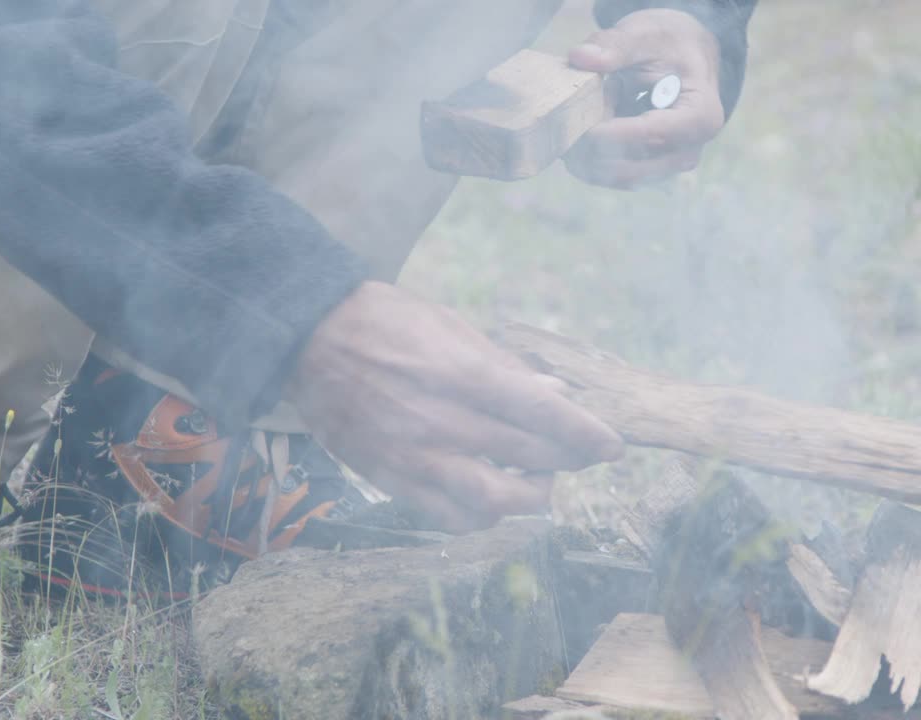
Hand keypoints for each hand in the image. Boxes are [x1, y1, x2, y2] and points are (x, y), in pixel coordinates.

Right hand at [287, 282, 624, 531]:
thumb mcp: (450, 326)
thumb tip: (552, 390)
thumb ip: (502, 366)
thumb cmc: (385, 321)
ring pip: (495, 501)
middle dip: (568, 460)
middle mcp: (442, 420)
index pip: (541, 412)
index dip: (585, 433)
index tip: (612, 447)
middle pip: (528, 455)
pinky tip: (492, 499)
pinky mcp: (391, 479)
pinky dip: (483, 516)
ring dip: (529, 497)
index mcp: (461, 373)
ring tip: (536, 481)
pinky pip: (450, 518)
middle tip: (579, 455)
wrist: (308, 338)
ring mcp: (415, 456)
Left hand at [565, 8, 725, 188]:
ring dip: (589, 155)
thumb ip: (615, 45)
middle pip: (631, 167)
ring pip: (618, 177)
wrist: (685, 57)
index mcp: (699, 117)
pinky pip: (614, 175)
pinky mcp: (651, 170)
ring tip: (576, 119)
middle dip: (591, 149)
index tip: (574, 120)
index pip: (648, 136)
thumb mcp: (646, 34)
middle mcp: (689, 150)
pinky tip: (586, 128)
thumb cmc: (669, 44)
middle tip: (562, 121)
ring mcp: (671, 165)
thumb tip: (581, 57)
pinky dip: (593, 157)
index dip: (606, 134)